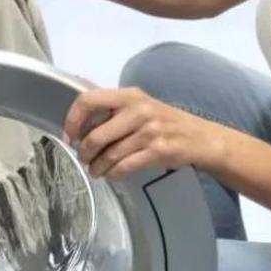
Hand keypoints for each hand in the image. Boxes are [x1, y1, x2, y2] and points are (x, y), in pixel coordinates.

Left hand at [63, 87, 219, 178]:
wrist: (201, 137)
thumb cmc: (164, 121)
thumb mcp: (140, 106)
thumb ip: (113, 111)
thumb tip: (79, 126)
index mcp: (129, 95)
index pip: (88, 100)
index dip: (73, 120)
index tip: (70, 136)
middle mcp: (138, 110)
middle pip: (96, 135)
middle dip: (84, 152)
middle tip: (83, 159)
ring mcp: (149, 132)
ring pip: (110, 155)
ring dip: (97, 167)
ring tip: (95, 171)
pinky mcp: (158, 152)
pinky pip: (125, 166)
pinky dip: (113, 173)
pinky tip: (110, 174)